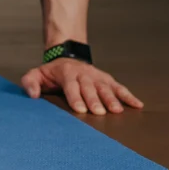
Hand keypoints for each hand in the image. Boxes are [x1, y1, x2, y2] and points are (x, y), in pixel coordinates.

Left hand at [21, 59, 142, 114]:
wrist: (66, 58)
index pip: (71, 86)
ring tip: (116, 110)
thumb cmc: (51, 73)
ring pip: (105, 88)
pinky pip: (119, 87)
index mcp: (66, 74)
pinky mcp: (107, 80)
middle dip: (94, 100)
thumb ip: (30, 83)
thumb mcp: (36, 74)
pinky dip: (129, 96)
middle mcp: (84, 74)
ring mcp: (97, 77)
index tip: (80, 109)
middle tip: (99, 112)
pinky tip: (138, 105)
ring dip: (111, 99)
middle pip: (90, 88)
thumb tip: (32, 95)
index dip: (75, 97)